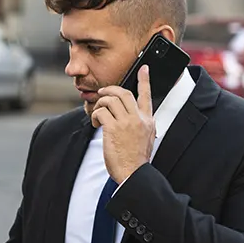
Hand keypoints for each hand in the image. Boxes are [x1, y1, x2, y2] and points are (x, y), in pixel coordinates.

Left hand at [92, 65, 156, 182]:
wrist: (133, 173)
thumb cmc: (136, 160)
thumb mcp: (146, 139)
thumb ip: (141, 126)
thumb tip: (132, 119)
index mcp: (148, 120)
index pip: (146, 95)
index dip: (144, 80)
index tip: (144, 69)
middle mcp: (138, 118)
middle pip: (123, 93)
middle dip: (110, 89)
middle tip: (102, 92)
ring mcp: (126, 122)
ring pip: (110, 100)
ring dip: (100, 104)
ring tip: (97, 114)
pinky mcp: (113, 128)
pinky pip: (101, 112)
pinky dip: (95, 115)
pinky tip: (95, 123)